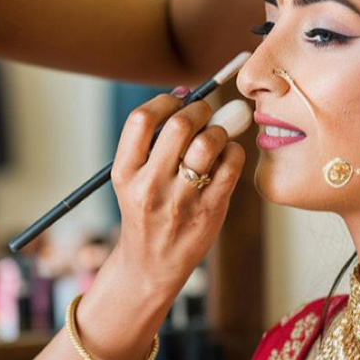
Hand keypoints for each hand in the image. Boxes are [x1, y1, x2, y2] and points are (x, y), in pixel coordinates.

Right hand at [83, 92, 245, 351]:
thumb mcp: (133, 179)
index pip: (141, 120)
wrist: (151, 265)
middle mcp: (150, 187)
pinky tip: (226, 156)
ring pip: (209, 144)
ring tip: (216, 136)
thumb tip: (185, 94)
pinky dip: (234, 151)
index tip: (178, 100)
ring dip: (218, 130)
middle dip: (199, 109)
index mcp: (125, 173)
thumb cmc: (146, 212)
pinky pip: (231, 165)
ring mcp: (181, 201)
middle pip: (179, 126)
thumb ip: (154, 141)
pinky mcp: (210, 212)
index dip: (165, 101)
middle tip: (205, 112)